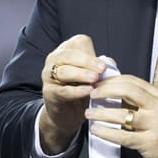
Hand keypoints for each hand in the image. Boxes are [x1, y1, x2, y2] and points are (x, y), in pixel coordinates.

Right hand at [40, 35, 106, 153]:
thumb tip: (109, 63)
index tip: (103, 65)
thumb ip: (100, 68)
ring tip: (95, 79)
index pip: (78, 43)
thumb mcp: (93, 76)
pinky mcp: (48, 92)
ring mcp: (48, 75)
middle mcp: (55, 59)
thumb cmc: (82, 89)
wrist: (68, 113)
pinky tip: (88, 91)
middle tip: (102, 69)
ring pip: (64, 71)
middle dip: (87, 61)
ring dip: (81, 74)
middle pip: (69, 55)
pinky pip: (62, 90)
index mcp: (67, 50)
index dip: (91, 53)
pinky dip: (76, 91)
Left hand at [85, 74, 157, 157]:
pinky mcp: (149, 143)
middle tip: (90, 94)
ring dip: (100, 113)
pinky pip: (122, 136)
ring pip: (121, 114)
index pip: (132, 80)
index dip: (112, 80)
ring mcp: (154, 125)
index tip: (98, 83)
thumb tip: (115, 95)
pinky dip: (106, 132)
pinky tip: (96, 131)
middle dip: (104, 90)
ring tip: (88, 114)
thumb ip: (142, 103)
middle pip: (126, 90)